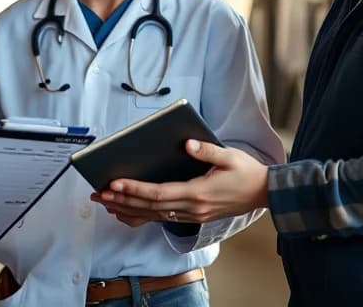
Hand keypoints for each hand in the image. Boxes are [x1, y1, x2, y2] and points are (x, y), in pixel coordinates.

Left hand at [90, 140, 269, 223]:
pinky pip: (161, 219)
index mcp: (198, 193)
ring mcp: (191, 215)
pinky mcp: (192, 217)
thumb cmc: (247, 173)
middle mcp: (191, 208)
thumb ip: (207, 151)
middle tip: (98, 194)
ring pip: (153, 215)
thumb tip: (186, 143)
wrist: (265, 194)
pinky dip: (141, 216)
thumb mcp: (230, 157)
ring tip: (105, 202)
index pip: (158, 193)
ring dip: (127, 209)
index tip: (114, 184)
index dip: (135, 190)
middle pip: (150, 207)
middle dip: (122, 200)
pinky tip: (126, 213)